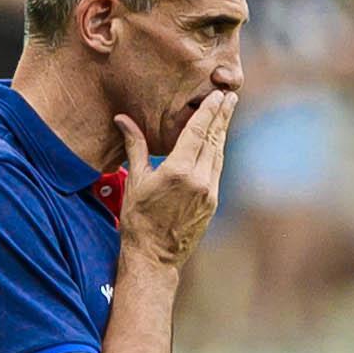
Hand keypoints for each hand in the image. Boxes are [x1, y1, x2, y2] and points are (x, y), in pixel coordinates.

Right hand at [115, 91, 235, 270]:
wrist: (154, 257)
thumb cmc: (138, 220)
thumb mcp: (135, 180)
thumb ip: (135, 146)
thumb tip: (122, 119)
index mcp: (179, 171)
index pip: (198, 132)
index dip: (209, 111)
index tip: (218, 95)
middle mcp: (199, 180)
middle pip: (214, 140)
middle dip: (222, 117)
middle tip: (230, 96)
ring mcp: (209, 193)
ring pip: (218, 154)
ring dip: (222, 133)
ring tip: (226, 114)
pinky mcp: (212, 203)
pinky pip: (217, 170)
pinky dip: (217, 152)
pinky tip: (217, 143)